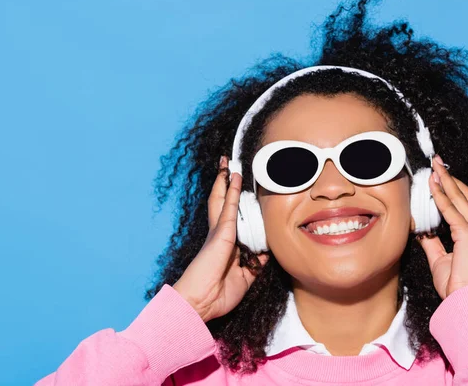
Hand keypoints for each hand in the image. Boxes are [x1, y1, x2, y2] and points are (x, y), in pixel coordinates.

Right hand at [173, 156, 269, 321]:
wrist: (200, 303)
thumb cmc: (217, 295)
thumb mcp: (244, 278)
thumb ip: (255, 264)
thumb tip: (266, 253)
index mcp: (224, 245)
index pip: (231, 218)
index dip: (234, 202)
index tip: (239, 190)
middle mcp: (220, 234)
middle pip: (222, 202)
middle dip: (224, 184)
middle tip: (227, 166)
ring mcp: (219, 232)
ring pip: (222, 199)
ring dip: (225, 180)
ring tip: (227, 163)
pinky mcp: (221, 234)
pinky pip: (229, 208)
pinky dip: (233, 191)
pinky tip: (234, 178)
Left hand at [417, 155, 467, 299]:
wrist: (467, 301)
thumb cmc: (457, 286)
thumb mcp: (441, 260)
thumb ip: (433, 243)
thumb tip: (421, 230)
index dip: (455, 188)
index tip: (442, 176)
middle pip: (467, 195)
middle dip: (451, 177)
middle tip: (438, 162)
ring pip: (460, 197)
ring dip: (446, 179)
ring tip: (434, 166)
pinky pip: (451, 210)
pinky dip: (441, 195)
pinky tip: (432, 185)